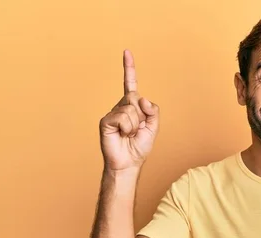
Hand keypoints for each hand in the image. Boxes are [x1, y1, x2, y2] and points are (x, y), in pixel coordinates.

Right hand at [99, 49, 159, 171]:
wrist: (129, 162)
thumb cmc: (139, 146)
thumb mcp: (153, 127)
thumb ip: (153, 110)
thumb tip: (142, 98)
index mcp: (132, 106)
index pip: (130, 84)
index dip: (129, 68)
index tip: (126, 52)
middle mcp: (121, 106)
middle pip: (136, 98)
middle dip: (142, 115)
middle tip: (137, 129)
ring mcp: (112, 113)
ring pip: (131, 108)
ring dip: (135, 124)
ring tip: (129, 134)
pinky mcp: (106, 121)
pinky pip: (123, 117)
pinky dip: (127, 127)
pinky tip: (122, 134)